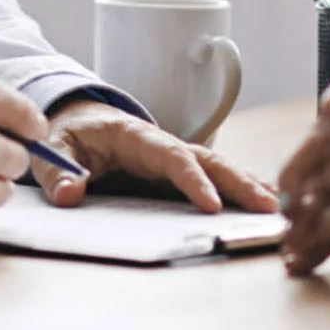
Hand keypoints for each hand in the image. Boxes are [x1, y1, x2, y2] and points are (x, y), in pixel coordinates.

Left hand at [35, 97, 277, 213]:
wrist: (76, 121)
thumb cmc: (69, 134)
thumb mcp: (55, 147)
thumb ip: (58, 171)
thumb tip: (69, 196)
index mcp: (135, 136)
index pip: (170, 155)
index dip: (192, 179)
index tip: (210, 204)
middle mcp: (161, 145)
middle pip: (206, 160)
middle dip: (237, 182)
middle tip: (266, 207)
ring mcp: (172, 158)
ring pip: (216, 168)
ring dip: (245, 186)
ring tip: (274, 209)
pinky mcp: (175, 173)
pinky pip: (211, 178)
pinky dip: (238, 188)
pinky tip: (262, 202)